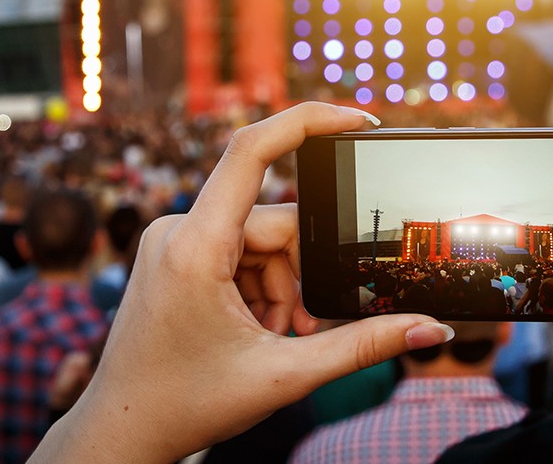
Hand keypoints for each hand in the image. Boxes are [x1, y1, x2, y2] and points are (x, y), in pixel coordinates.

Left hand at [32, 103, 452, 462]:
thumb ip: (364, 346)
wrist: (121, 435)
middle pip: (274, 222)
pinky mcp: (174, 255)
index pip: (251, 150)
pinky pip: (238, 253)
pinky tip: (252, 330)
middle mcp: (176, 230)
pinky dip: (259, 289)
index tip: (359, 119)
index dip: (309, 121)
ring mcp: (172, 241)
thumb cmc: (184, 407)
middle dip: (299, 275)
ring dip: (279, 289)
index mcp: (194, 246)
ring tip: (267, 340)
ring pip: (261, 242)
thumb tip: (431, 328)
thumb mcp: (285, 375)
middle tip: (296, 330)